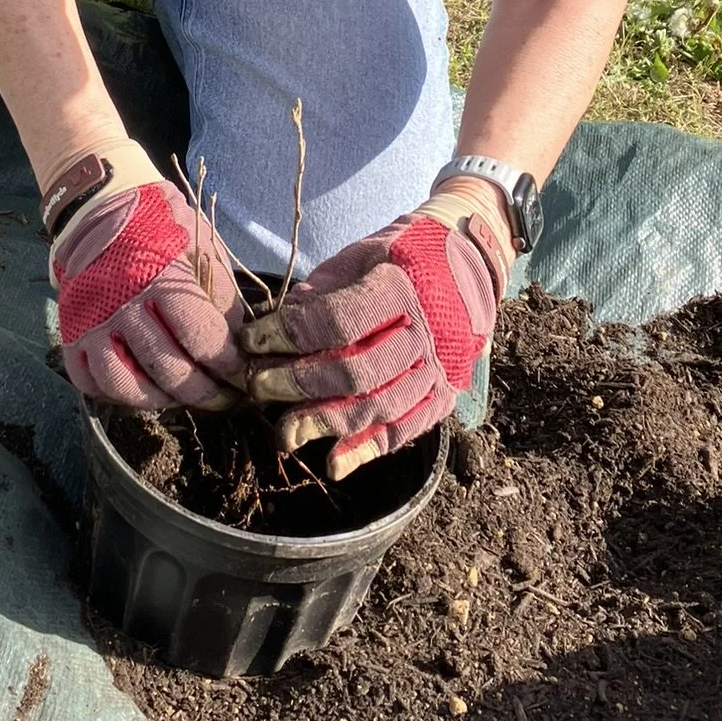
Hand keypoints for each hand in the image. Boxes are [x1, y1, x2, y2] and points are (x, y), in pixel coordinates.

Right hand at [51, 176, 246, 409]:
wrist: (99, 206)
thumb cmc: (158, 224)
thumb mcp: (200, 242)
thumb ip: (219, 290)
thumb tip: (234, 340)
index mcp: (158, 278)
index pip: (200, 338)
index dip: (226, 365)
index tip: (242, 374)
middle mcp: (121, 304)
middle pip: (166, 369)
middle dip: (202, 393)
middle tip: (222, 399)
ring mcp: (90, 322)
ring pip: (123, 385)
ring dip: (157, 400)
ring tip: (179, 398)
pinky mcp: (70, 332)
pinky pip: (89, 382)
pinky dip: (115, 395)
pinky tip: (140, 388)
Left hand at [240, 204, 507, 478]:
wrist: (469, 261)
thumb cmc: (400, 256)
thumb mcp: (358, 257)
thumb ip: (320, 295)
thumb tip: (272, 333)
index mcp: (402, 287)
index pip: (338, 322)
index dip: (288, 335)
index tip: (252, 340)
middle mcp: (427, 332)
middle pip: (355, 373)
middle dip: (296, 384)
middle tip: (257, 385)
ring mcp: (440, 369)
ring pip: (379, 409)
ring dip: (324, 424)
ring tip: (284, 430)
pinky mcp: (445, 395)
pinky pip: (406, 431)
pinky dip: (367, 451)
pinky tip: (332, 464)